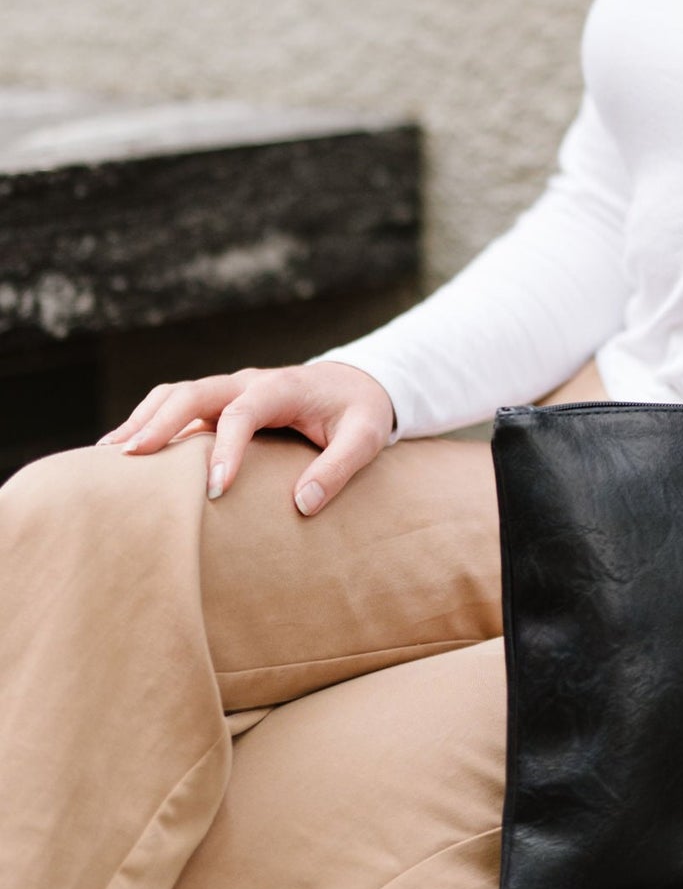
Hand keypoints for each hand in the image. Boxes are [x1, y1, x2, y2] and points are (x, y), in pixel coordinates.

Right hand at [97, 362, 396, 515]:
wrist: (358, 382)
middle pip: (193, 392)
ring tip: (110, 456)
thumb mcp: (366, 438)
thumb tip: (303, 505)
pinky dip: (150, 422)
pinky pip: (178, 405)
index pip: (244, 412)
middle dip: (160, 422)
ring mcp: (231, 390)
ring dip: (143, 420)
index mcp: (282, 388)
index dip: (226, 449)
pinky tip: (126, 452)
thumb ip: (339, 469)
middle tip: (129, 459)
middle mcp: (249, 382)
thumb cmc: (360, 412)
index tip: (215, 490)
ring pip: (176, 394)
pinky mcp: (221, 402)